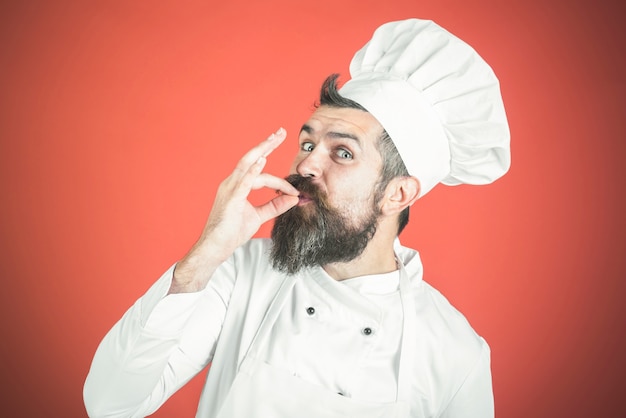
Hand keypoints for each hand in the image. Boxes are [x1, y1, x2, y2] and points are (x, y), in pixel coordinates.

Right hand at [170, 128, 298, 292]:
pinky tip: (262, 160)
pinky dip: (253, 170)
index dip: (280, 182)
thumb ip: (275, 206)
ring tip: (274, 138)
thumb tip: (293, 198)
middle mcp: (232, 183)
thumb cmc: (232, 232)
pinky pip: (243, 182)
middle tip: (281, 132)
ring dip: (262, 150)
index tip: (295, 190)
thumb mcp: (258, 217)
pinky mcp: (231, 199)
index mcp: (237, 186)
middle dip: (267, 144)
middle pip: (251, 158)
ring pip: (247, 164)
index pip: (262, 176)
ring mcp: (229, 189)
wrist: (216, 247)